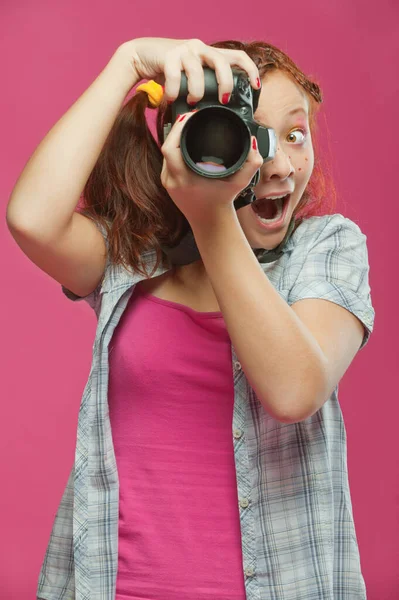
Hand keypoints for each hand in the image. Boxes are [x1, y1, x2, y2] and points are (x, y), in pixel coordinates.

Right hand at [119, 37, 259, 104]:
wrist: (141, 55)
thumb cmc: (169, 70)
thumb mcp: (191, 77)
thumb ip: (204, 86)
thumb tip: (218, 109)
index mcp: (210, 55)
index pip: (237, 56)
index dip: (250, 70)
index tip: (256, 86)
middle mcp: (200, 49)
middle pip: (221, 62)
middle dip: (225, 84)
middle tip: (222, 100)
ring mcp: (184, 50)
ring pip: (198, 72)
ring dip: (196, 91)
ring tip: (192, 101)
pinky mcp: (168, 55)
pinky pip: (174, 76)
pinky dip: (174, 92)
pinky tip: (171, 99)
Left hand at [160, 110, 262, 226]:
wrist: (210, 221)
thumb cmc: (223, 201)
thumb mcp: (240, 182)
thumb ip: (252, 162)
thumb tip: (252, 142)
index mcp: (185, 177)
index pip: (171, 146)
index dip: (178, 127)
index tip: (190, 115)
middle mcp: (173, 180)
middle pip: (166, 146)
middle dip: (176, 128)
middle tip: (189, 117)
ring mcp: (168, 182)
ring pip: (165, 154)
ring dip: (174, 139)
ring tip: (187, 127)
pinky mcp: (167, 184)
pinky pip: (167, 162)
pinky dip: (174, 151)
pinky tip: (183, 144)